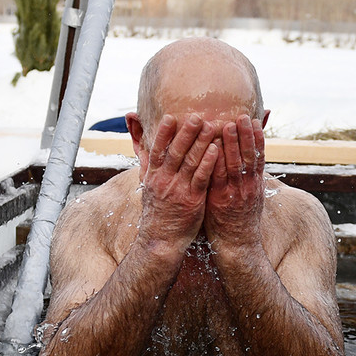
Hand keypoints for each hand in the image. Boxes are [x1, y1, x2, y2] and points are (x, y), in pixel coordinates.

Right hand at [137, 114, 221, 255]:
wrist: (160, 241)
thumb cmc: (157, 210)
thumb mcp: (147, 184)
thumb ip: (146, 160)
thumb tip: (138, 141)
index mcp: (153, 176)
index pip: (157, 150)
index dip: (163, 133)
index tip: (170, 116)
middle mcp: (164, 181)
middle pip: (175, 152)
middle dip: (186, 133)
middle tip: (196, 115)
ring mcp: (178, 190)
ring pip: (189, 162)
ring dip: (200, 143)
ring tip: (211, 126)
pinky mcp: (192, 200)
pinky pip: (201, 178)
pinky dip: (208, 163)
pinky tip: (216, 150)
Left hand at [205, 114, 265, 253]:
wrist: (237, 245)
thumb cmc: (239, 220)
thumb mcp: (250, 197)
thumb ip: (247, 178)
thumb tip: (246, 161)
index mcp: (255, 184)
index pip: (258, 156)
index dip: (257, 138)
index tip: (253, 120)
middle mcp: (248, 186)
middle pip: (249, 156)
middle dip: (245, 135)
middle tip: (241, 116)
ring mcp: (235, 193)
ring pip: (235, 164)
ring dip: (232, 144)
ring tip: (228, 125)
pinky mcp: (220, 201)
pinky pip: (219, 178)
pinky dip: (216, 162)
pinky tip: (212, 149)